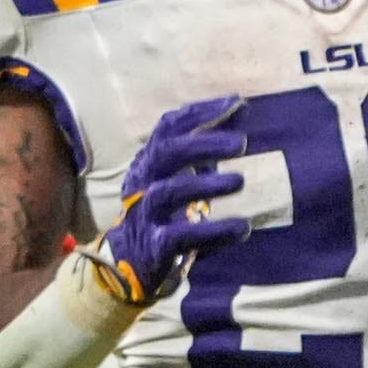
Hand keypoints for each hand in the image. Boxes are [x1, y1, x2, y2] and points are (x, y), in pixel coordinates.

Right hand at [84, 95, 250, 304]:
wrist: (125, 263)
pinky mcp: (154, 245)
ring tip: (239, 180)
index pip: (168, 127)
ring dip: (205, 184)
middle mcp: (143, 182)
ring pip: (168, 191)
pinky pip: (182, 236)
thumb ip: (204, 150)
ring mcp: (145, 214)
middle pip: (165, 153)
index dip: (199, 113)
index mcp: (148, 162)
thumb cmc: (160, 214)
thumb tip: (239, 110)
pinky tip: (241, 228)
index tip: (235, 104)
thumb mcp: (176, 178)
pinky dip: (214, 231)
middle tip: (241, 143)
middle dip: (202, 143)